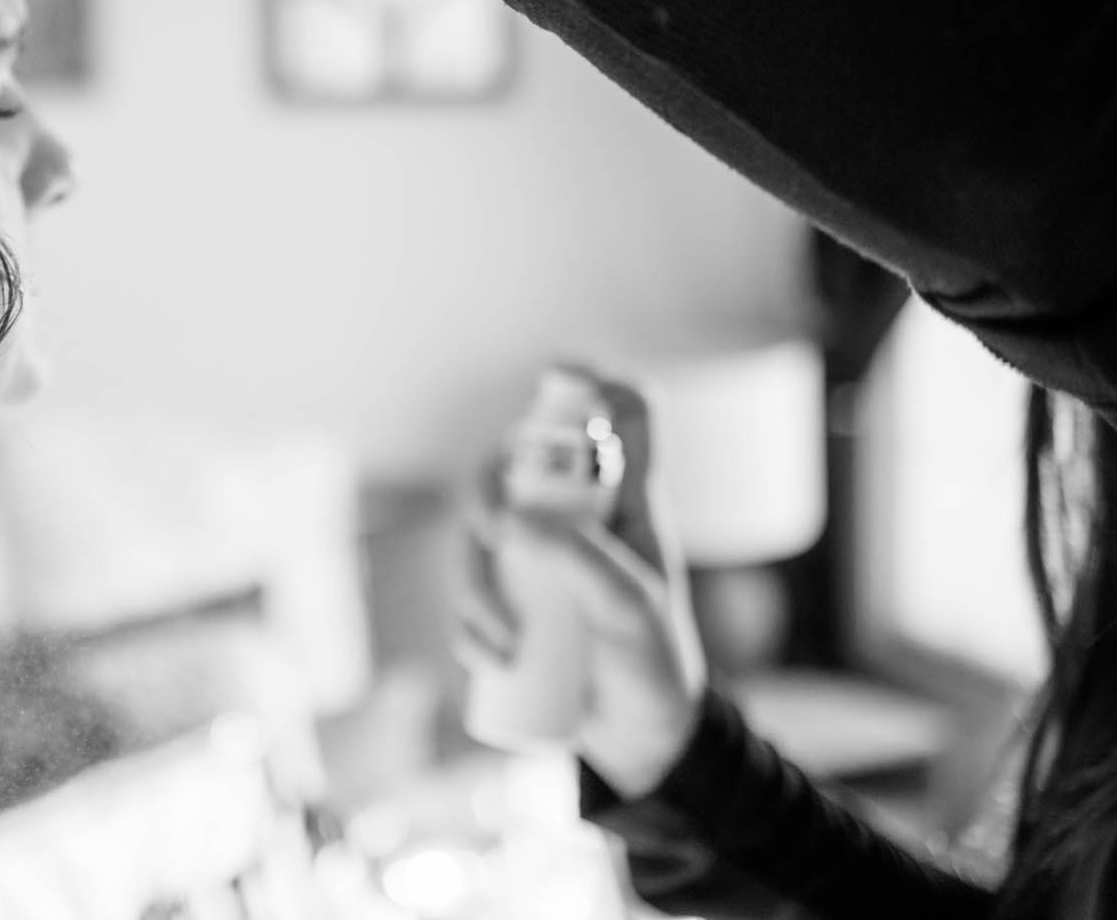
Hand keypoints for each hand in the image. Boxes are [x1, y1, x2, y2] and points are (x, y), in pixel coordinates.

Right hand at [454, 366, 707, 797]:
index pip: (617, 422)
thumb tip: (509, 524)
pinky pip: (463, 592)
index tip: (563, 373)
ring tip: (500, 645)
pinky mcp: (505, 602)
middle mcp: (573, 520)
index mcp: (623, 505)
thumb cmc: (653, 666)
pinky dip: (465, 625)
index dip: (592, 387)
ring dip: (472, 587)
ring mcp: (534, 559)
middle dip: (485, 501)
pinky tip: (488, 661)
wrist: (640, 742)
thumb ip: (583, 563)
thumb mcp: (632, 613)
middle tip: (490, 537)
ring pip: (475, 536)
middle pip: (510, 471)